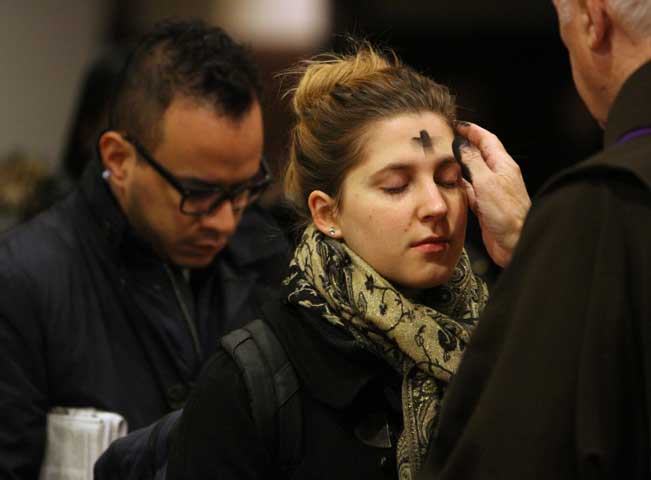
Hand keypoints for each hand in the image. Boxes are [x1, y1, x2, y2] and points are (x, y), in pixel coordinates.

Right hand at [456, 122, 530, 266]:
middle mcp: (497, 176)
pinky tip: (448, 184)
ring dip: (458, 164)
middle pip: (478, 154)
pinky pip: (469, 191)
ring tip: (442, 158)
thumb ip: (473, 162)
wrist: (516, 242)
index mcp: (502, 165)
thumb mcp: (487, 182)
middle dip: (463, 144)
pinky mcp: (484, 206)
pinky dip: (458, 185)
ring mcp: (491, 191)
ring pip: (472, 172)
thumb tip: (462, 144)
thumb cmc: (507, 213)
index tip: (456, 124)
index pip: (487, 140)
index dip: (472, 130)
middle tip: (445, 139)